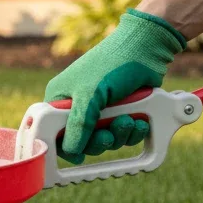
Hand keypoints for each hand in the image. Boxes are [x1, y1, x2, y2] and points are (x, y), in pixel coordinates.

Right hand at [44, 9, 186, 163]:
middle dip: (100, 141)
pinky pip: (122, 134)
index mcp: (60, 100)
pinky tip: (139, 121)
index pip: (55, 134)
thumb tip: (72, 150)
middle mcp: (77, 107)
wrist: (147, 47)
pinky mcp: (120, 111)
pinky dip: (132, 132)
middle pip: (82, 142)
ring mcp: (100, 110)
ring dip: (119, 136)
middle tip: (109, 133)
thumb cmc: (112, 63)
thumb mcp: (90, 95)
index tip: (79, 155)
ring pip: (105, 140)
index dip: (67, 147)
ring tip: (130, 120)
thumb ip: (78, 125)